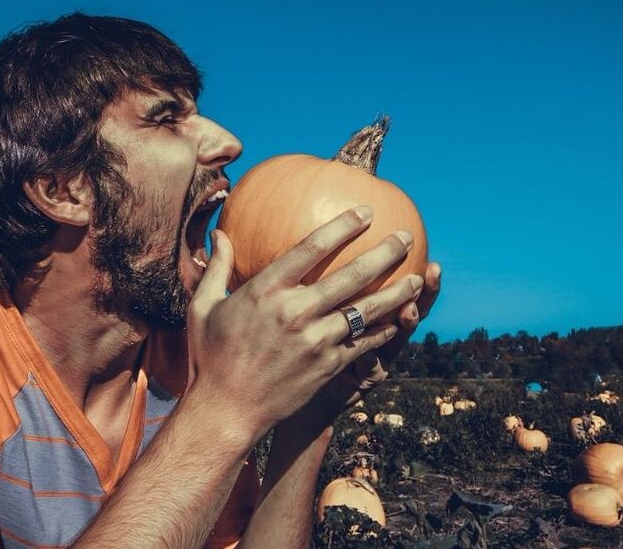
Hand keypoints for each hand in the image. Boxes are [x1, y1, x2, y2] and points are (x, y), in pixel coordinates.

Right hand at [184, 207, 423, 441]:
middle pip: (351, 275)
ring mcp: (314, 341)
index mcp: (265, 291)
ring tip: (418, 279)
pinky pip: (363, 343)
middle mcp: (294, 312)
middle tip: (405, 238)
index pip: (311, 248)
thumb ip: (217, 268)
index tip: (363, 212)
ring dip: (396, 292)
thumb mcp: (204, 308)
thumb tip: (220, 235)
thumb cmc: (210, 357)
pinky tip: (399, 320)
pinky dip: (384, 330)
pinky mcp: (326, 366)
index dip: (341, 227)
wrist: (225, 410)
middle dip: (384, 253)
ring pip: (366, 310)